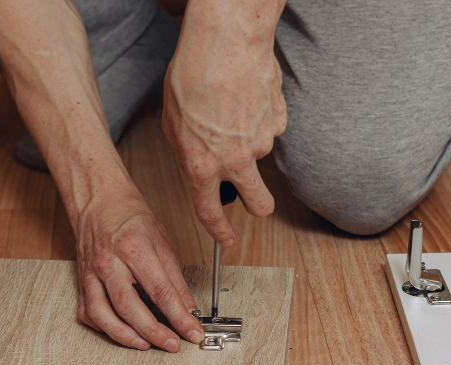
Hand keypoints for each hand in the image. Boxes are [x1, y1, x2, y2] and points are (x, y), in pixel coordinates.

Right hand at [75, 192, 204, 351]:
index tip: (192, 332)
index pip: (160, 291)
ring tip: (145, 345)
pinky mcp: (81, 282)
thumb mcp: (162, 242)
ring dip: (124, 335)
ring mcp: (91, 273)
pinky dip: (103, 327)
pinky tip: (120, 332)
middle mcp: (109, 262)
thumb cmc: (130, 218)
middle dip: (153, 332)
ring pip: (102, 313)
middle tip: (171, 344)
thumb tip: (189, 308)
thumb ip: (175, 279)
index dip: (179, 317)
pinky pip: (87, 312)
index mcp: (133, 248)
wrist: (99, 202)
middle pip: (129, 306)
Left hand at [162, 0, 287, 245]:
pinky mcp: (277, 120)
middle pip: (260, 204)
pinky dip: (258, 119)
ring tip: (229, 109)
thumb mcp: (173, 124)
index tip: (226, 239)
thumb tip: (198, 170)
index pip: (210, 212)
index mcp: (202, 165)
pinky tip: (244, 98)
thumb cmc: (193, 74)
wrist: (225, 40)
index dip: (219, 231)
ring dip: (247, 140)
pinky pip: (268, 128)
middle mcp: (235, 159)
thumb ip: (188, 154)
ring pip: (258, 154)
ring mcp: (261, 141)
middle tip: (253, 198)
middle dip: (258, 206)